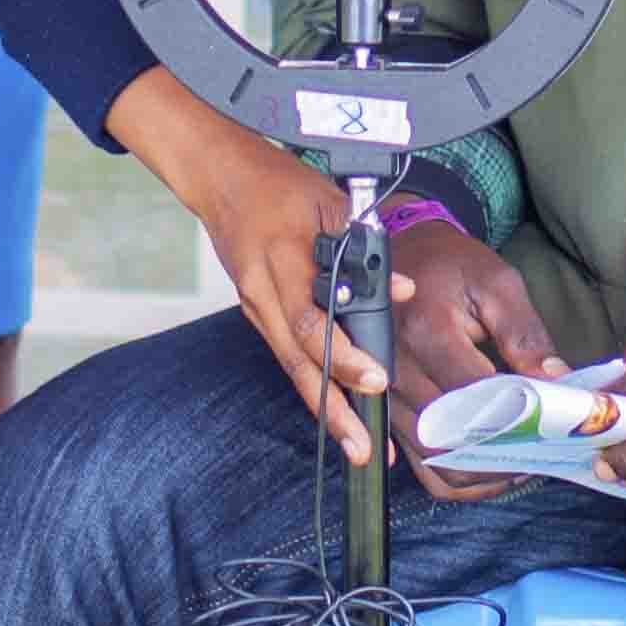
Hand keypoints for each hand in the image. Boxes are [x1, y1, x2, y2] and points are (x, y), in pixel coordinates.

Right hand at [114, 70, 381, 436]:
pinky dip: (312, 387)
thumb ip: (367, 247)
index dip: (344, 357)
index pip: (312, 323)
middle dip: (334, 409)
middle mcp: (263, 296)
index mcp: (280, 265)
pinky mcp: (259, 314)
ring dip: (324, 410)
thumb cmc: (277, 183)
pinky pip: (287, 357)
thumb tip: (404, 290)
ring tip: (355, 446)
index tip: (376, 381)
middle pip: (299, 364)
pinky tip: (335, 413)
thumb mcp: (330, 202)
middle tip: (364, 446)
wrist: (221, 179)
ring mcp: (257, 309)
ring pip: (292, 369)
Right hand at [387, 226, 567, 499]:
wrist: (403, 256)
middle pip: (452, 434)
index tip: (554, 424)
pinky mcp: (386, 412)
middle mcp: (396, 370)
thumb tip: (557, 382)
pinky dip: (455, 478)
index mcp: (425, 331)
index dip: (516, 417)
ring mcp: (385, 396)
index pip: (473, 395)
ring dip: (483, 472)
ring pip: (435, 459)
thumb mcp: (497, 284)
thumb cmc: (452, 267)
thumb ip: (525, 333)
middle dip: (504, 450)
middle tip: (546, 449)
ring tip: (524, 461)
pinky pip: (418, 465)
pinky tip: (489, 468)